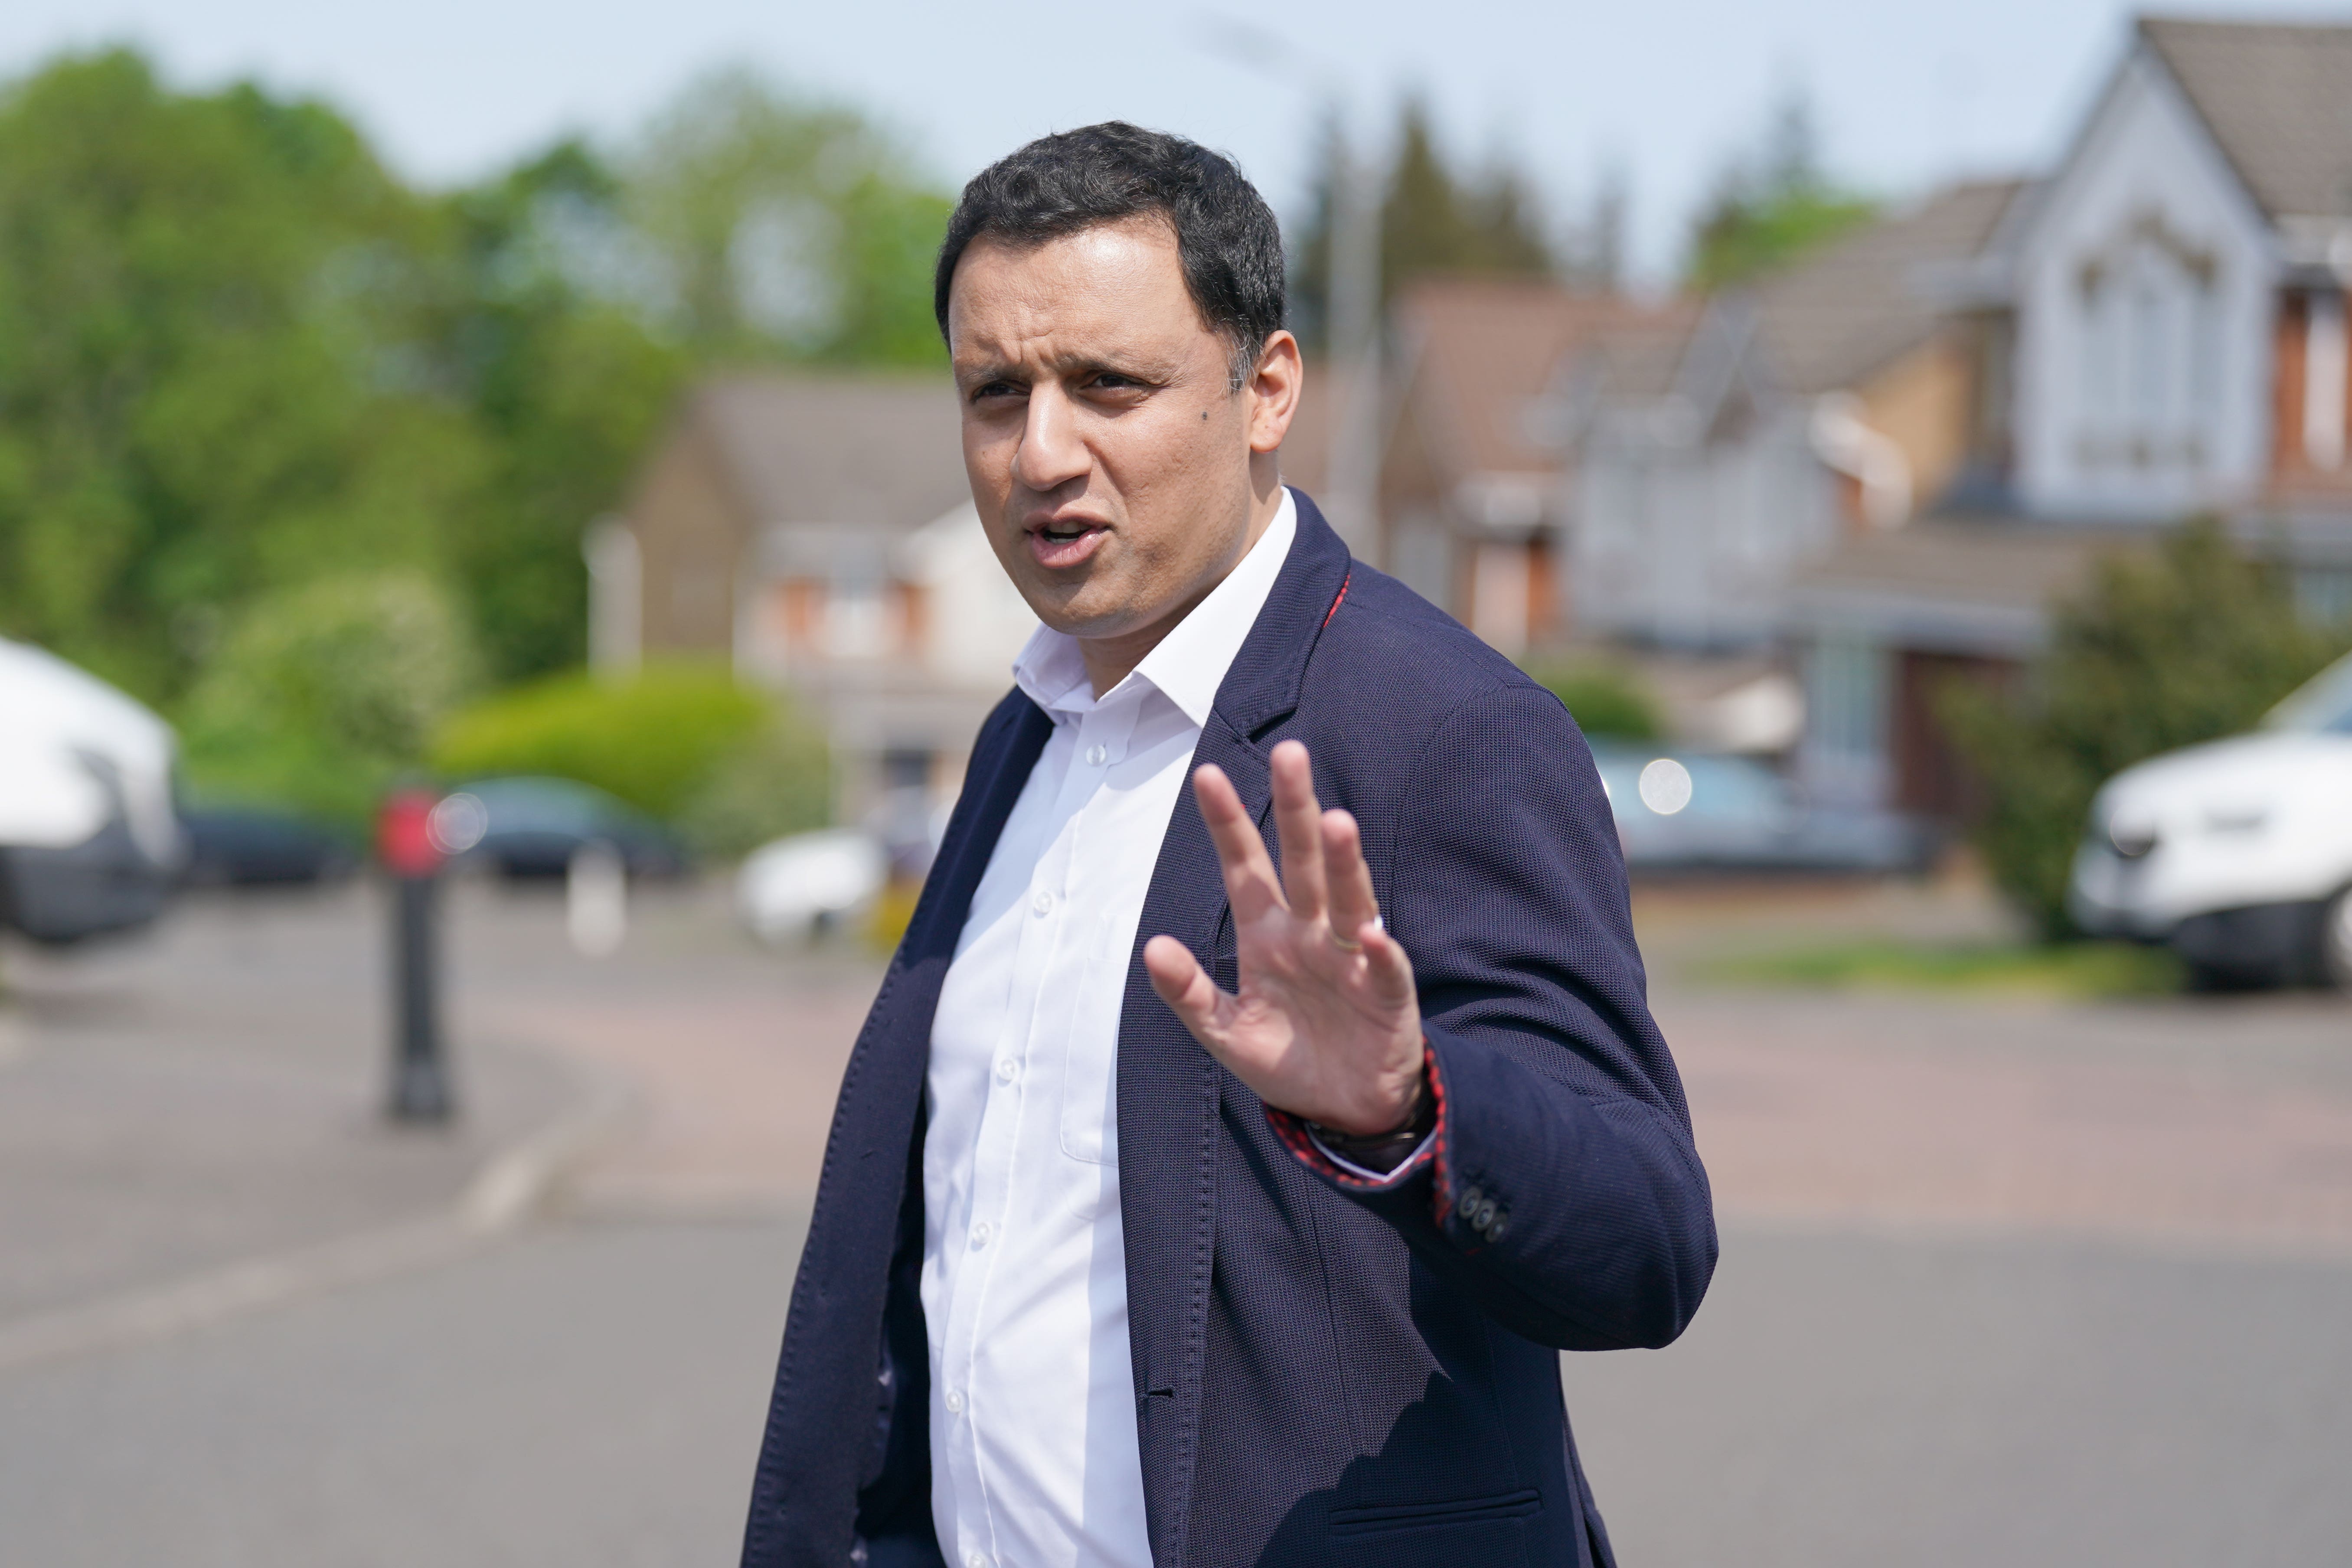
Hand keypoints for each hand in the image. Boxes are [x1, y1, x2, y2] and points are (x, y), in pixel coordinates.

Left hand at [1143, 739, 1423, 1135]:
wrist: (1345, 1108)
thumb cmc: (1286, 1058)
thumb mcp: (1224, 1031)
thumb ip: (1188, 993)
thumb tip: (1151, 947)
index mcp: (1267, 933)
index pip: (1244, 867)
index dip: (1227, 824)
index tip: (1206, 775)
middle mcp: (1310, 932)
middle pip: (1303, 861)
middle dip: (1296, 809)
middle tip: (1290, 754)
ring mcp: (1351, 956)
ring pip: (1349, 898)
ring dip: (1345, 862)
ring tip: (1338, 821)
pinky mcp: (1387, 992)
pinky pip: (1384, 966)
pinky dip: (1379, 950)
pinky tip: (1370, 934)